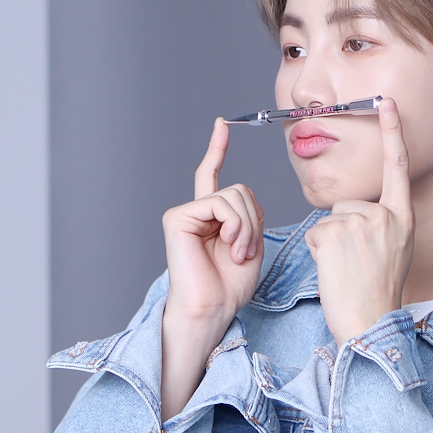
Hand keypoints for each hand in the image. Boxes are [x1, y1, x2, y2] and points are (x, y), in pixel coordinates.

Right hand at [160, 118, 264, 418]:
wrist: (213, 308)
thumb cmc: (230, 286)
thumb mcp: (252, 244)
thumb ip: (249, 214)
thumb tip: (242, 192)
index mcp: (213, 217)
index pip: (213, 176)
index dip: (216, 149)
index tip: (221, 124)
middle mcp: (196, 211)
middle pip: (240, 190)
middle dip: (254, 219)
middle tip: (246, 250)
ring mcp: (185, 213)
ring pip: (233, 194)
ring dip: (246, 226)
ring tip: (238, 251)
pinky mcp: (178, 218)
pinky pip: (219, 203)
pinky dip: (234, 224)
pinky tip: (228, 245)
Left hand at [304, 98, 414, 344]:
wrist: (370, 323)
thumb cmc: (378, 293)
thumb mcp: (394, 250)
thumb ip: (381, 224)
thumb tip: (353, 214)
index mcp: (402, 218)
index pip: (397, 167)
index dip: (392, 133)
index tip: (386, 103)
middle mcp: (384, 215)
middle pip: (347, 203)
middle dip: (342, 230)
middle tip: (356, 264)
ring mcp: (360, 223)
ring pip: (328, 219)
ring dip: (330, 243)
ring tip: (347, 269)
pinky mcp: (333, 234)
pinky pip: (314, 233)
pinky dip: (318, 253)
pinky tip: (335, 270)